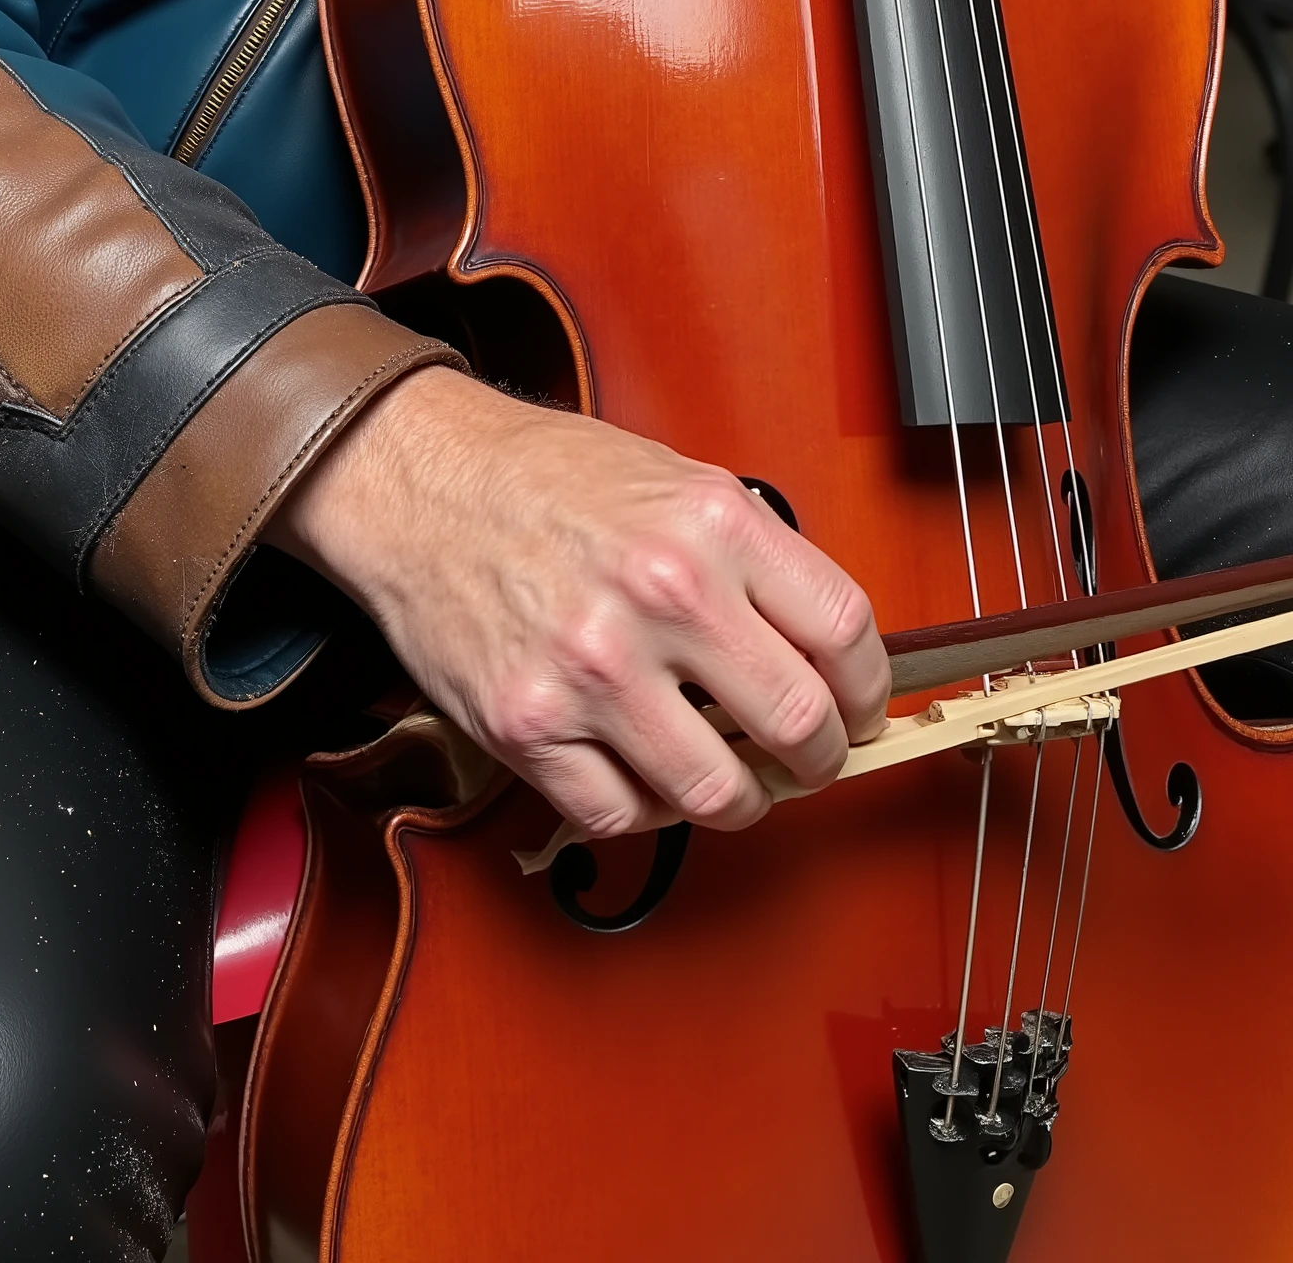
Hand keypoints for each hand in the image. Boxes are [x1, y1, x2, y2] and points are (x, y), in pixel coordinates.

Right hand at [274, 371, 889, 839]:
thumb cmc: (546, 478)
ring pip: (718, 793)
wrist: (423, 481)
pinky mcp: (530, 725)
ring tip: (727, 773)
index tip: (859, 708)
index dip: (868, 690)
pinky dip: (645, 806)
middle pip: (797, 725)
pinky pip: (622, 814)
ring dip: (739, 797)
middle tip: (809, 756)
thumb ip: (754, 559)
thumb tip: (824, 650)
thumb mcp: (678, 479)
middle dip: (820, 756)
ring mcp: (594, 668)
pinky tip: (643, 768)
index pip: (844, 634)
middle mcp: (661, 594)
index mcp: (712, 525)